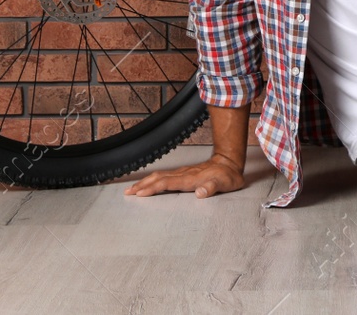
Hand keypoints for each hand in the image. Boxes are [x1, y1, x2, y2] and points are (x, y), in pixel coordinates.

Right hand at [125, 154, 245, 198]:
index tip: (140, 194)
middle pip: (158, 179)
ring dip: (144, 182)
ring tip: (132, 189)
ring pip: (159, 176)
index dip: (153, 188)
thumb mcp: (224, 184)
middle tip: (127, 193)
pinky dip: (152, 179)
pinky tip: (148, 182)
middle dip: (142, 185)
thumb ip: (212, 188)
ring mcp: (182, 173)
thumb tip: (200, 193)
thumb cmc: (227, 176)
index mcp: (189, 179)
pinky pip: (164, 176)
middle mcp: (183, 175)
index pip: (167, 184)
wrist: (229, 163)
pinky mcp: (183, 173)